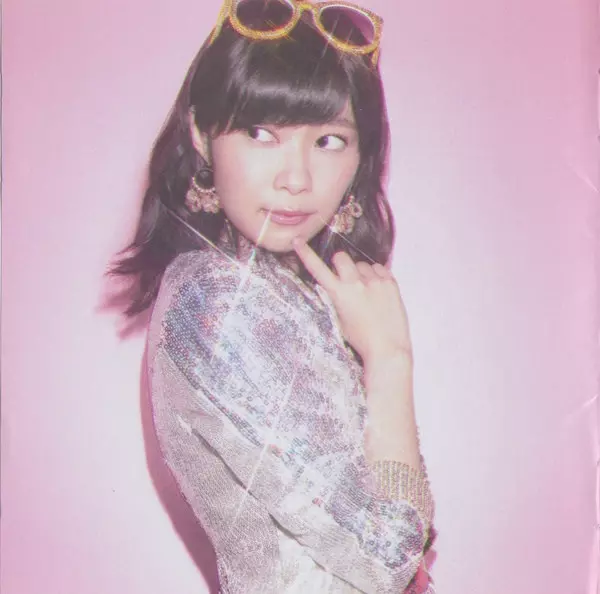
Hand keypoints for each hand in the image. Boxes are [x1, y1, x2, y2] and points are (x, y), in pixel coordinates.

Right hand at [293, 240, 412, 362]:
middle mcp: (356, 283)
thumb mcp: (340, 319)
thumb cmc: (361, 339)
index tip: (298, 241)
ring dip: (360, 272)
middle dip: (340, 264)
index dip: (306, 254)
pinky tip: (377, 291)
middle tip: (344, 278)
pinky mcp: (390, 282)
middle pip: (341, 257)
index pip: (317, 269)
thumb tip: (338, 282)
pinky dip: (375, 275)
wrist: (388, 348)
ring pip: (361, 263)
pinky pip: (378, 267)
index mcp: (339, 294)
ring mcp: (375, 281)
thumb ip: (337, 297)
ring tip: (366, 292)